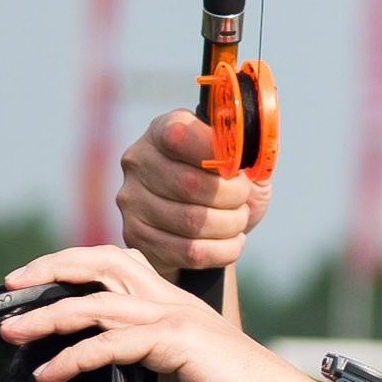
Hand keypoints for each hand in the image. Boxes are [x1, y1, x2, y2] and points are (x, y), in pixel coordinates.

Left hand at [1, 248, 322, 381]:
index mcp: (172, 316)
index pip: (113, 277)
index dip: (70, 277)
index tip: (29, 299)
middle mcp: (172, 306)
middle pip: (101, 263)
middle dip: (50, 269)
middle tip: (8, 291)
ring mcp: (176, 319)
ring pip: (98, 299)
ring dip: (49, 313)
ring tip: (13, 333)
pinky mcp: (179, 341)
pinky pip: (113, 341)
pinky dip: (77, 355)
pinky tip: (51, 373)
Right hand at [116, 108, 272, 279]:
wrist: (209, 229)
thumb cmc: (225, 187)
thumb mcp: (242, 163)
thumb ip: (246, 153)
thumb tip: (249, 154)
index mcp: (162, 130)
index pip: (179, 135)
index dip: (214, 152)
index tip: (238, 166)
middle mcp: (139, 161)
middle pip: (189, 184)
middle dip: (231, 197)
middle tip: (243, 200)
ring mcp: (132, 200)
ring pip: (191, 222)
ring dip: (229, 225)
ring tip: (238, 221)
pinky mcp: (136, 236)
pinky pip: (189, 251)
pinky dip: (222, 250)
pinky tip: (231, 242)